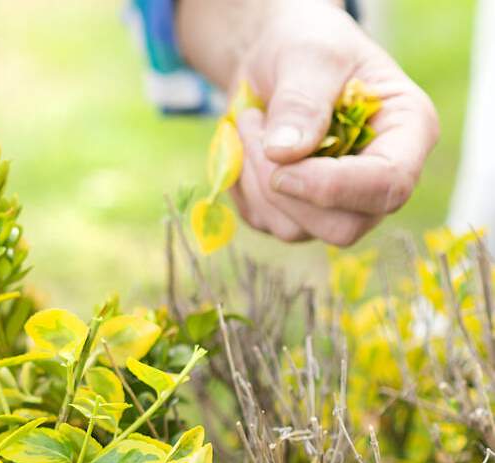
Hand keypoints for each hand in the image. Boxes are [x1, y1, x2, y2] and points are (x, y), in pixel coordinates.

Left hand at [226, 0, 438, 244]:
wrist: (275, 55)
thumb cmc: (307, 46)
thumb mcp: (309, 57)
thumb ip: (302, 102)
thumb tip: (285, 155)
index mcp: (407, 132)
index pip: (389, 185)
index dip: (333, 187)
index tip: (280, 164)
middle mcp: (379, 177)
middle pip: (344, 227)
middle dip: (286, 189)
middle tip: (253, 126)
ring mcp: (340, 201)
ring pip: (296, 228)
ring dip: (255, 180)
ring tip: (249, 122)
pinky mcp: (298, 210)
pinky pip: (263, 221)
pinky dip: (241, 186)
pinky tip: (244, 147)